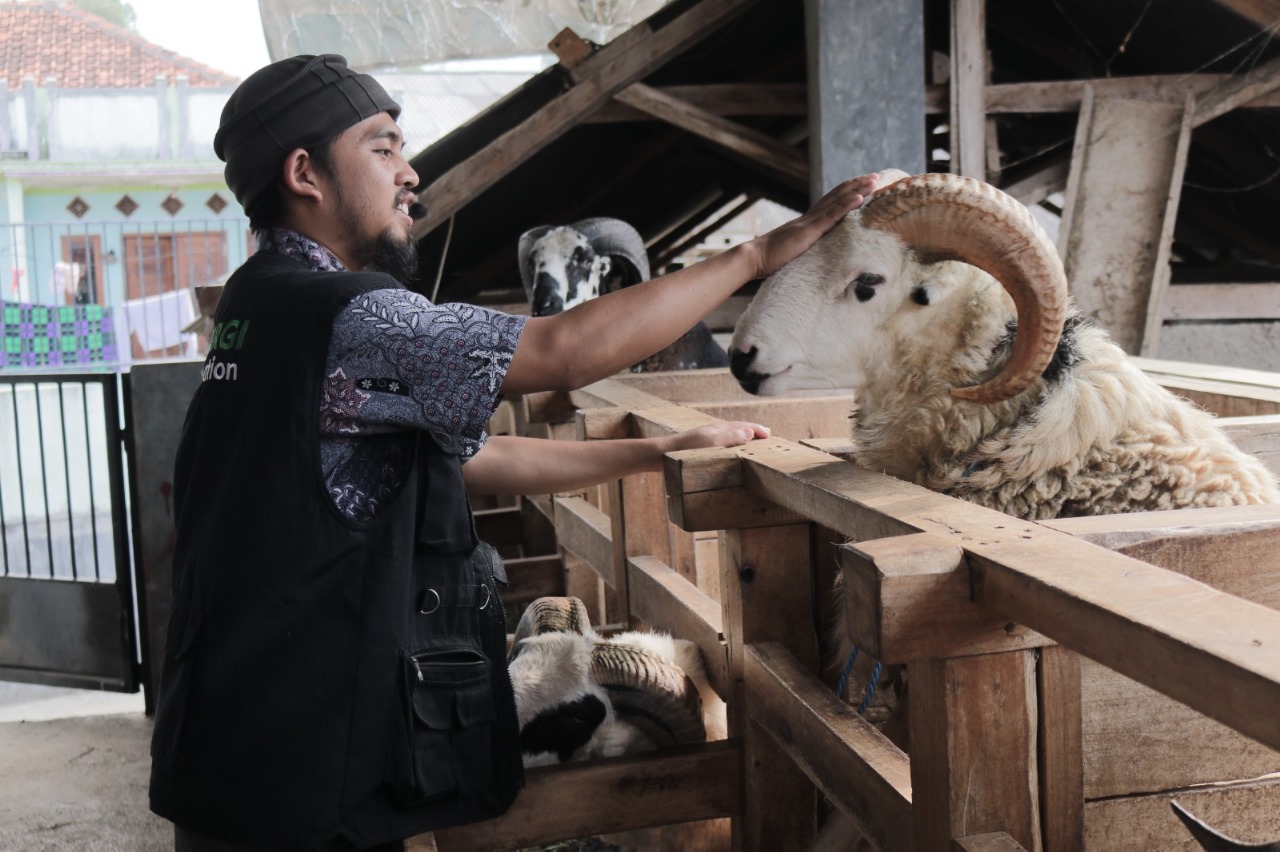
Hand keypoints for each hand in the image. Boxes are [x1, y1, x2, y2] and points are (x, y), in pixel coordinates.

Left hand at [663, 421, 770, 452]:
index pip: (743, 427)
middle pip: (737, 429)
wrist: (661, 454)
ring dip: (742, 437)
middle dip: (752, 431)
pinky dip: (731, 443)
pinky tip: (727, 450)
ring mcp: (706, 439)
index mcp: (719, 430)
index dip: (757, 430)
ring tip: (750, 441)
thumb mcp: (711, 443)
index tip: (769, 434)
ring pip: (729, 435)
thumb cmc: (686, 450)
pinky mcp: (698, 447)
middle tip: (765, 434)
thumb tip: (750, 432)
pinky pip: (721, 442)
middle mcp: (713, 432)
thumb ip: (730, 437)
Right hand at [745, 174, 880, 278]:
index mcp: (807, 223)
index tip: (863, 186)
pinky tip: (861, 198)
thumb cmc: (770, 260)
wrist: (754, 258)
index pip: (831, 203)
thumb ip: (805, 250)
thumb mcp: (794, 253)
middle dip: (857, 186)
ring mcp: (810, 223)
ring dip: (858, 190)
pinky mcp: (809, 231)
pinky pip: (831, 216)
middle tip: (876, 176)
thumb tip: (814, 257)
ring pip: (838, 201)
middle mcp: (810, 218)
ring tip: (874, 181)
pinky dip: (847, 205)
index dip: (847, 193)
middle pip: (837, 196)